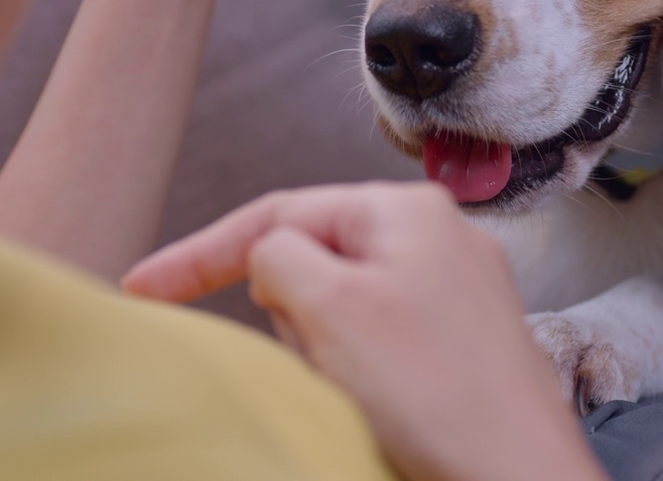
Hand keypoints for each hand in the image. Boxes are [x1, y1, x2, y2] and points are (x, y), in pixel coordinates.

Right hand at [125, 183, 605, 480]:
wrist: (520, 480)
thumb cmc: (434, 392)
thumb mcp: (329, 307)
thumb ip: (277, 258)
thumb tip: (270, 258)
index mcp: (403, 210)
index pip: (276, 214)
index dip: (200, 254)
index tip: (142, 288)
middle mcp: (435, 236)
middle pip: (310, 261)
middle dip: (289, 314)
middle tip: (315, 363)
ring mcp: (454, 289)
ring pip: (341, 307)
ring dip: (324, 349)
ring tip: (361, 392)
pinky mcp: (461, 341)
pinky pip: (378, 340)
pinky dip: (358, 370)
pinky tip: (382, 404)